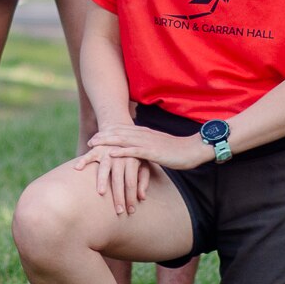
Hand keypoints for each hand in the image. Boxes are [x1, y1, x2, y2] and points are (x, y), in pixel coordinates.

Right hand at [73, 145, 151, 214]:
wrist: (122, 129)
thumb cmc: (133, 153)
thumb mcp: (143, 163)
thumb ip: (143, 180)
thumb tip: (142, 198)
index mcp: (133, 160)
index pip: (132, 183)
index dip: (131, 198)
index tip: (130, 211)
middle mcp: (120, 156)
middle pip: (119, 180)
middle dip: (119, 197)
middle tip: (119, 212)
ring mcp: (108, 152)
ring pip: (104, 168)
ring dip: (102, 180)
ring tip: (100, 193)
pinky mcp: (97, 148)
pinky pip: (89, 155)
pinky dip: (83, 160)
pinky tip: (77, 168)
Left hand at [83, 124, 209, 170]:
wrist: (193, 149)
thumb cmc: (177, 150)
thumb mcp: (159, 146)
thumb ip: (148, 146)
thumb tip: (140, 150)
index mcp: (145, 133)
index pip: (123, 130)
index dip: (109, 132)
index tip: (96, 136)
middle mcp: (144, 135)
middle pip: (120, 133)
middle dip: (104, 136)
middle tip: (90, 141)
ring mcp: (148, 142)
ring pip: (124, 140)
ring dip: (108, 142)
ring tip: (95, 144)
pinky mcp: (153, 152)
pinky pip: (135, 151)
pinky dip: (122, 152)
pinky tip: (112, 154)